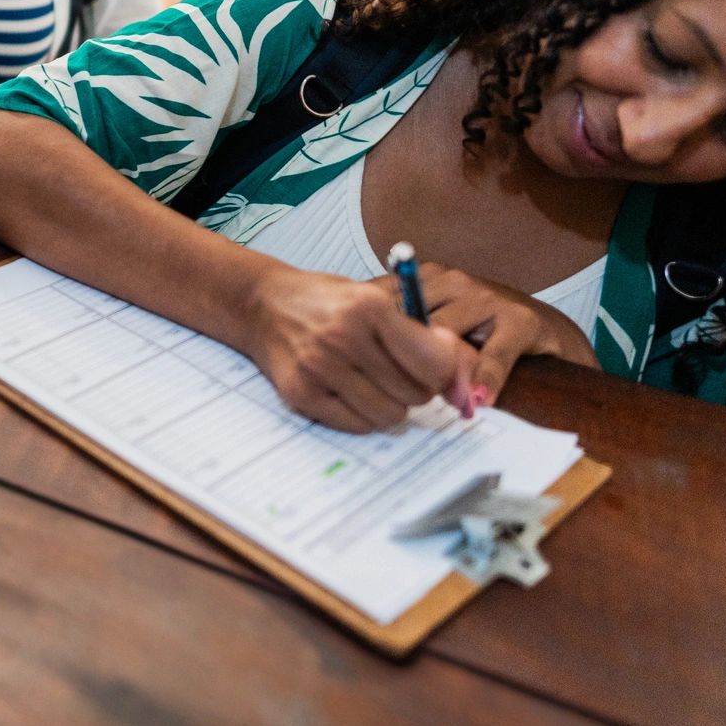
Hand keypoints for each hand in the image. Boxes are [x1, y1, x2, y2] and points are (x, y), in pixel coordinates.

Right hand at [243, 266, 472, 432]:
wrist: (261, 304)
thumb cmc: (327, 302)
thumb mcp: (375, 300)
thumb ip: (420, 335)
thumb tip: (463, 379)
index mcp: (368, 307)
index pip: (434, 362)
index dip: (443, 372)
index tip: (434, 370)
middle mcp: (343, 336)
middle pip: (416, 394)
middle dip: (417, 389)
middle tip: (398, 374)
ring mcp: (319, 367)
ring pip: (389, 415)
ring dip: (390, 405)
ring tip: (372, 384)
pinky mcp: (301, 393)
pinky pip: (357, 425)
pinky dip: (361, 415)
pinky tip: (349, 392)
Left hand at [374, 260, 596, 406]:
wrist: (545, 332)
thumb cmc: (478, 332)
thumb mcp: (435, 326)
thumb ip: (398, 334)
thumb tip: (353, 359)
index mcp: (426, 278)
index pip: (382, 302)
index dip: (367, 335)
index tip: (356, 364)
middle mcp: (453, 281)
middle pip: (409, 321)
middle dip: (396, 356)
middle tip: (383, 389)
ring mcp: (487, 298)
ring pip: (446, 336)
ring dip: (436, 373)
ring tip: (425, 400)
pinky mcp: (520, 320)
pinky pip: (494, 354)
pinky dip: (483, 379)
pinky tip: (476, 401)